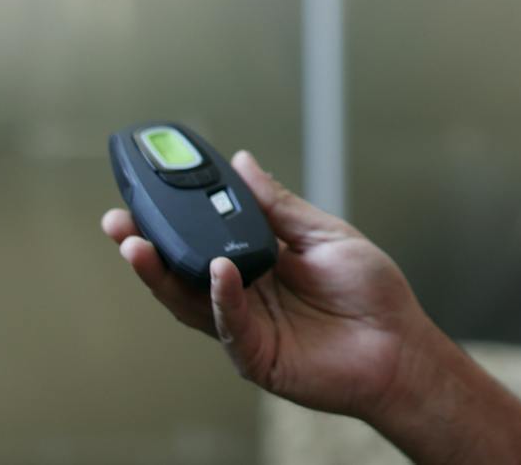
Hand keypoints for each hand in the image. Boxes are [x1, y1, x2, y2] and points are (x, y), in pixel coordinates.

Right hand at [101, 150, 430, 420]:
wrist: (403, 347)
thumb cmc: (371, 294)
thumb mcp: (325, 233)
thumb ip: (279, 206)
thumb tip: (242, 164)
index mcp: (258, 263)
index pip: (205, 238)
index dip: (174, 218)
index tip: (145, 189)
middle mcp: (244, 295)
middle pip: (184, 271)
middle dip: (146, 247)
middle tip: (118, 222)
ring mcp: (247, 328)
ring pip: (192, 302)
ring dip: (163, 274)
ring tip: (138, 245)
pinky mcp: (258, 357)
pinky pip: (231, 326)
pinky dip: (222, 299)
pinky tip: (218, 272)